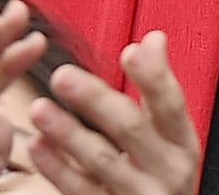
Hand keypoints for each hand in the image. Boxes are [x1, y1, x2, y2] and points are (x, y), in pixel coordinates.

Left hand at [26, 31, 200, 194]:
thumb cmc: (160, 177)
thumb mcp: (170, 136)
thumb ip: (158, 89)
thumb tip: (154, 40)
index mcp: (180, 144)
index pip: (171, 105)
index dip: (153, 78)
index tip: (130, 51)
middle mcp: (164, 171)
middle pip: (131, 129)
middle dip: (96, 100)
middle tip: (63, 75)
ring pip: (101, 162)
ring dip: (69, 133)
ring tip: (39, 109)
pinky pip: (82, 191)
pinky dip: (58, 169)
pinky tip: (38, 147)